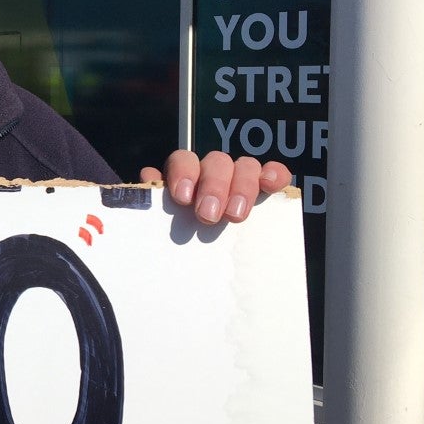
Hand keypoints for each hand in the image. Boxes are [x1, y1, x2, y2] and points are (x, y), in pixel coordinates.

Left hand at [139, 150, 289, 224]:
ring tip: (235, 216)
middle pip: (216, 162)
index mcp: (185, 175)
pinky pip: (273, 172)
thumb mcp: (161, 222)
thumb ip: (154, 201)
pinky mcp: (264, 189)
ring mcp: (240, 177)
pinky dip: (275, 174)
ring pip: (244, 165)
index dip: (183, 174)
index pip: (183, 160)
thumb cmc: (179, 237)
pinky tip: (271, 184)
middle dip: (213, 186)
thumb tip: (148, 177)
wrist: (201, 263)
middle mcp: (212, 171)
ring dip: (242, 187)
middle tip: (208, 215)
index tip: (183, 198)